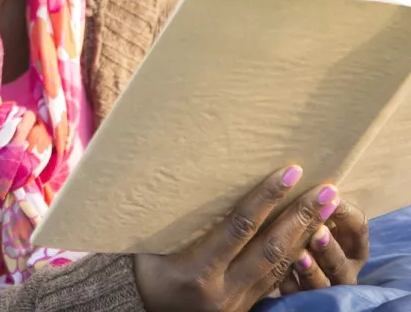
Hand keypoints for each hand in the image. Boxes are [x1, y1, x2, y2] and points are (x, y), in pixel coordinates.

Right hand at [133, 166, 339, 311]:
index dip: (266, 198)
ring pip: (280, 266)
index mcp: (198, 271)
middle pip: (271, 248)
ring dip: (307, 235)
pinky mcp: (244, 310)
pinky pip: (276, 282)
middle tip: (328, 189)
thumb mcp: (150, 243)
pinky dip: (296, 257)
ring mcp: (237, 304)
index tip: (290, 172)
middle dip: (302, 216)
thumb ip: (176, 220)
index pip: (240, 227)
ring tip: (329, 208)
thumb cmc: (141, 270)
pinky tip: (310, 238)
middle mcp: (223, 291)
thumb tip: (189, 175)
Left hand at [280, 197, 368, 293]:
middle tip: (318, 231)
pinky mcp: (301, 296)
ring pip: (322, 283)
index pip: (359, 228)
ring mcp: (323, 284)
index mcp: (351, 244)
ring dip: (311, 269)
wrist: (300, 259)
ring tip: (299, 255)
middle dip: (330, 248)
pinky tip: (279, 273)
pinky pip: (296, 294)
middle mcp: (342, 268)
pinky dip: (288, 283)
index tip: (332, 197)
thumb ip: (317, 203)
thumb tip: (305, 178)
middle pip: (341, 263)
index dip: (347, 214)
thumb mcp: (320, 213)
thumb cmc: (306, 222)